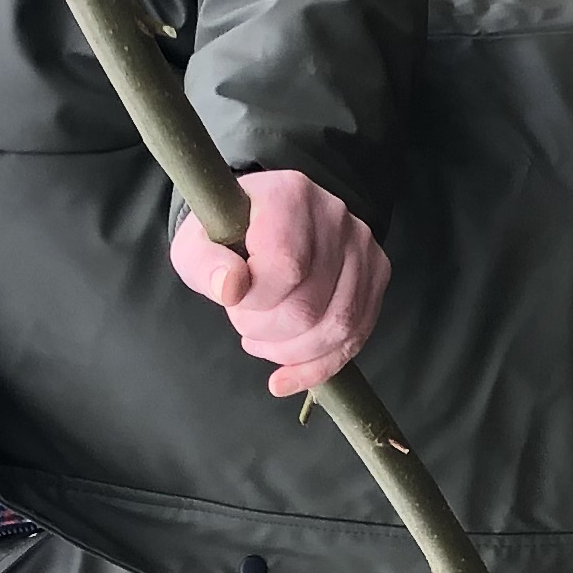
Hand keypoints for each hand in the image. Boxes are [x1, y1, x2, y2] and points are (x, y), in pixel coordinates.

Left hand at [167, 168, 388, 396]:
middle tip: (244, 321)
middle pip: (311, 304)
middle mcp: (335, 214)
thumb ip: (204, 264)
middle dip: (268, 331)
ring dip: (292, 352)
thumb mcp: (196, 244)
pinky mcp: (376, 272)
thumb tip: (230, 288)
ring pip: (339, 326)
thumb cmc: (227, 235)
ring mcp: (362, 245)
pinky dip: (319, 367)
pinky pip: (356, 336)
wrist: (262, 220)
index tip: (232, 302)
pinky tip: (287, 376)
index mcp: (289, 196)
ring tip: (261, 341)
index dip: (255, 301)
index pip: (285, 267)